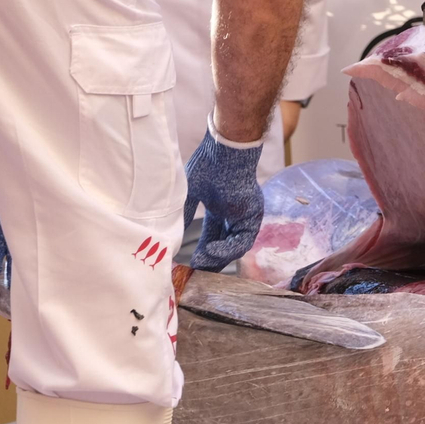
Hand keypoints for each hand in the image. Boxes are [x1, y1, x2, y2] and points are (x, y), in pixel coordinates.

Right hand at [182, 123, 264, 271]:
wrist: (224, 150)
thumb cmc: (207, 165)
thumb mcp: (189, 194)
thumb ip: (183, 216)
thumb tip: (172, 238)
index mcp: (218, 208)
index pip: (212, 236)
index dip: (201, 251)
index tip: (189, 264)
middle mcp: (233, 214)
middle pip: (224, 245)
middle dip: (210, 260)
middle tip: (195, 273)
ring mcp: (244, 216)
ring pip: (235, 246)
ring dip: (218, 258)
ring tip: (201, 263)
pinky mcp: (253, 216)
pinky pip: (243, 240)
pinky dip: (228, 249)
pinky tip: (212, 252)